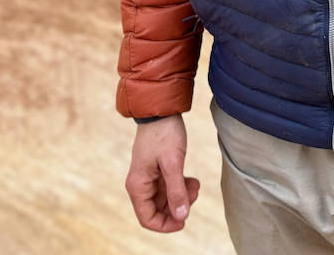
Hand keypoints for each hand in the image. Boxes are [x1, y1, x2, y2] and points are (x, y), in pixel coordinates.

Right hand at [125, 114, 200, 232]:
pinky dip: (181, 186)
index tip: (184, 220)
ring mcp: (149, 176)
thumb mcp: (173, 163)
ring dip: (181, 195)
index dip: (166, 224)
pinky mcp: (157, 168)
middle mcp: (140, 184)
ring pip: (165, 198)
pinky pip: (169, 186)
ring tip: (195, 185)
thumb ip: (176, 190)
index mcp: (138, 186)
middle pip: (157, 209)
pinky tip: (193, 180)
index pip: (147, 218)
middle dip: (177, 207)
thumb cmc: (164, 133)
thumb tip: (181, 216)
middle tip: (194, 195)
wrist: (161, 109)